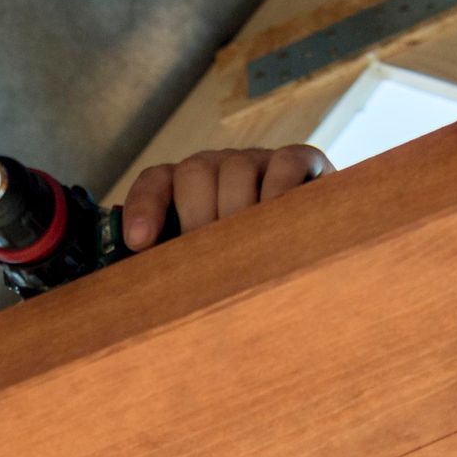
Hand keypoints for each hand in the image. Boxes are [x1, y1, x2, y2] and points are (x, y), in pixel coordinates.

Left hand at [123, 140, 332, 251]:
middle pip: (195, 171)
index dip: (144, 207)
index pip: (157, 182)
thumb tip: (138, 293)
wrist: (318, 258)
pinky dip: (279, 193)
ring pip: (237, 168)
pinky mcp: (302, 162)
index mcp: (189, 191)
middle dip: (197, 218)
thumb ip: (177, 272)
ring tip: (246, 252)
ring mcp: (260, 163)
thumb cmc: (252, 272)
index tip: (138, 243)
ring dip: (237, 212)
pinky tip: (278, 227)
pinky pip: (284, 164)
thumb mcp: (209, 272)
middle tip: (209, 261)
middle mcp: (221, 170)